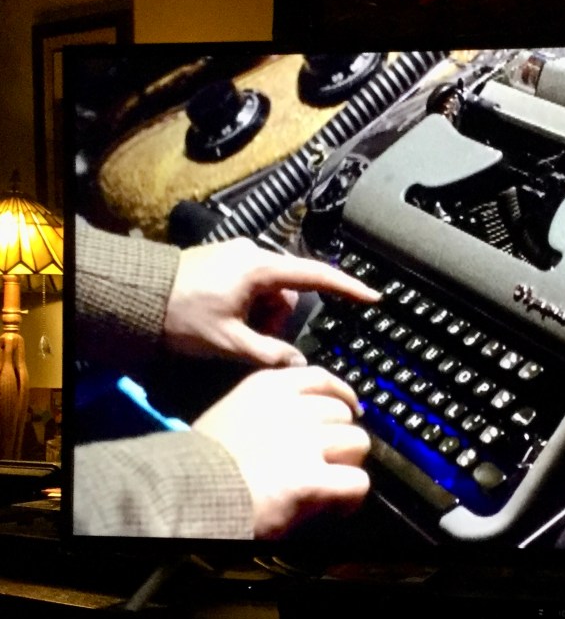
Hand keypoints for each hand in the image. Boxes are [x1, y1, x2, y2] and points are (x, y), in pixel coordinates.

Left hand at [163, 238, 379, 366]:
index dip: (349, 288)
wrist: (136, 294)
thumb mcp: (227, 342)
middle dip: (277, 319)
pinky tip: (224, 318)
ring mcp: (239, 254)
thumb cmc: (182, 315)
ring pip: (270, 291)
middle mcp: (254, 253)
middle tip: (249, 339)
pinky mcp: (226, 259)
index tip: (374, 296)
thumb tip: (297, 365)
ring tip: (231, 330)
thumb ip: (269, 354)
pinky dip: (248, 305)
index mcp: (260, 268)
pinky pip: (253, 284)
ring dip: (261, 315)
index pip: (316, 276)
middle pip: (288, 292)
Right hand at [192, 365, 370, 538]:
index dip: (342, 396)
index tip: (350, 410)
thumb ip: (269, 410)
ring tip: (326, 483)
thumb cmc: (199, 462)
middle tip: (325, 461)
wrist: (182, 494)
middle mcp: (292, 408)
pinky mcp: (312, 480)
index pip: (322, 378)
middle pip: (343, 414)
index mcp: (269, 387)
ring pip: (357, 444)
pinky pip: (358, 482)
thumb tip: (308, 421)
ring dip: (346, 465)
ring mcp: (305, 442)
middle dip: (338, 437)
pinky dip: (351, 497)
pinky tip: (335, 507)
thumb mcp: (232, 412)